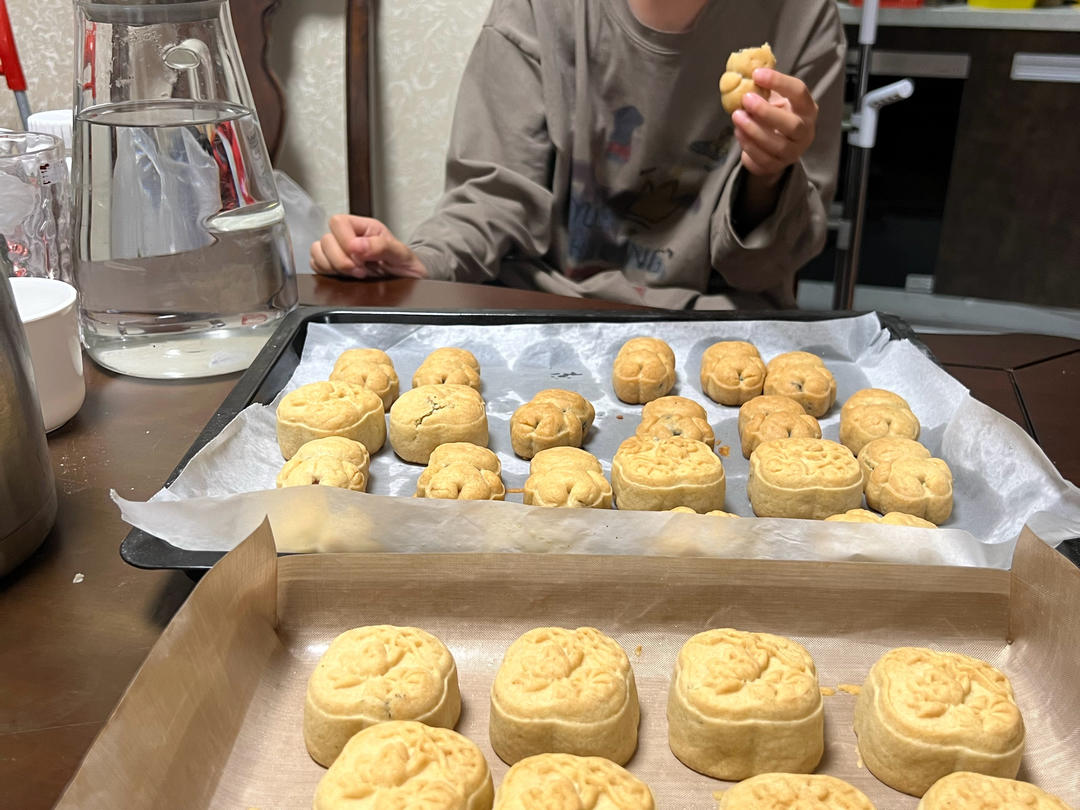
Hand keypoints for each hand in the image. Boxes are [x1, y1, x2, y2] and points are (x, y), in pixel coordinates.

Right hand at [310, 214, 427, 278]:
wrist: (410, 278)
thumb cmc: (405, 264)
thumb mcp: (401, 254)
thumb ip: (381, 246)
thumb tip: (357, 245)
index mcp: (364, 227)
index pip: (338, 223)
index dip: (345, 242)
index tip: (361, 258)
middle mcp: (349, 236)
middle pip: (325, 240)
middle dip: (341, 260)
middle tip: (360, 270)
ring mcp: (339, 250)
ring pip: (317, 251)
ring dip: (333, 266)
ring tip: (354, 273)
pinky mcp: (333, 265)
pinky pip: (316, 264)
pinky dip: (327, 271)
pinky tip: (345, 276)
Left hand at [732, 68, 817, 183]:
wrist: (776, 146)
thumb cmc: (776, 114)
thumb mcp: (774, 98)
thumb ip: (764, 87)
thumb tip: (745, 67)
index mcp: (807, 108)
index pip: (799, 92)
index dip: (779, 82)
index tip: (757, 74)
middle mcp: (805, 131)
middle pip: (791, 124)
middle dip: (766, 112)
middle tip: (746, 99)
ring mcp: (793, 152)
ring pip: (776, 145)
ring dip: (753, 130)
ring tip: (736, 116)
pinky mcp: (778, 166)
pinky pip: (763, 158)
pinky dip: (748, 145)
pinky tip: (738, 131)